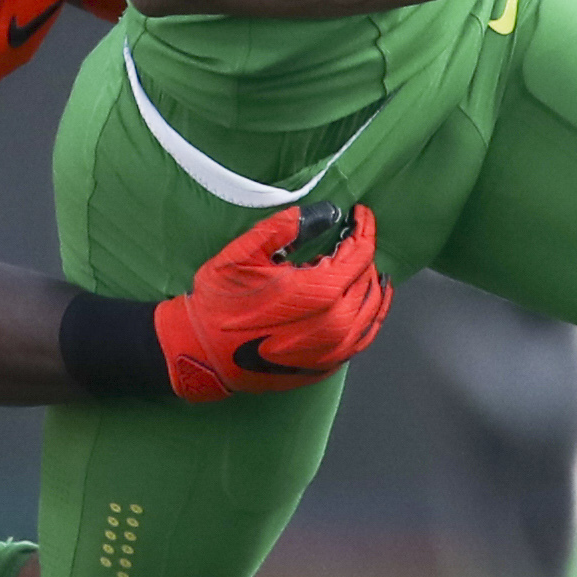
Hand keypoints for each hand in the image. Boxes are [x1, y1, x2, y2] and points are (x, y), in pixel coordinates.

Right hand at [155, 201, 389, 401]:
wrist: (204, 353)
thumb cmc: (221, 302)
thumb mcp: (244, 253)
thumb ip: (288, 227)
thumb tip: (326, 213)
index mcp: (320, 292)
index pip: (361, 253)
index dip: (364, 228)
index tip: (360, 213)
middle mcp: (337, 322)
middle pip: (368, 278)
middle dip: (362, 253)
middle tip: (348, 238)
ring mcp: (336, 349)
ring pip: (373, 308)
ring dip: (370, 282)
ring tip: (362, 266)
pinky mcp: (329, 364)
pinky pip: (364, 336)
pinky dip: (369, 313)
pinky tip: (363, 302)